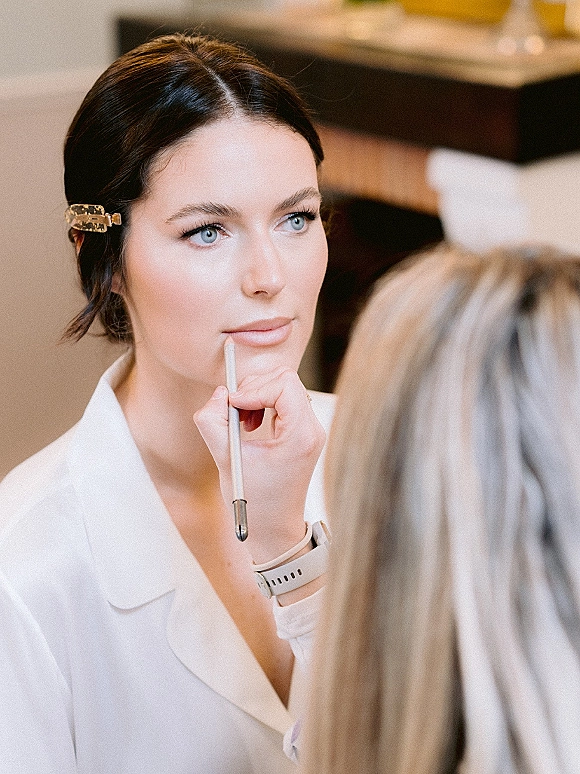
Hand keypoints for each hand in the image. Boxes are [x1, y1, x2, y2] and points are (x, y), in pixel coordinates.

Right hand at [194, 367, 324, 563]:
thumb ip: (213, 422)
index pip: (283, 385)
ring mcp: (310, 429)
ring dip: (257, 396)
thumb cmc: (254, 501)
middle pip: (285, 379)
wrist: (274, 526)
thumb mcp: (226, 460)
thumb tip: (219, 393)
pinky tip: (251, 425)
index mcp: (301, 435)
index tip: (232, 406)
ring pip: (284, 385)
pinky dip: (263, 403)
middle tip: (234, 412)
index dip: (253, 389)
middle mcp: (311, 428)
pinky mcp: (302, 431)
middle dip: (253, 389)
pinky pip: (284, 399)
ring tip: (242, 421)